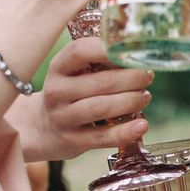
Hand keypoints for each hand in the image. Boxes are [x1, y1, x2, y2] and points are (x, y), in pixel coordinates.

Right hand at [20, 35, 152, 161]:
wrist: (42, 128)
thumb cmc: (68, 93)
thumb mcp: (71, 72)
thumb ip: (97, 62)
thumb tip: (136, 52)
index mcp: (58, 67)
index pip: (79, 51)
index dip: (108, 49)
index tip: (132, 51)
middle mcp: (57, 91)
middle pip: (100, 82)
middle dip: (131, 78)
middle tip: (147, 76)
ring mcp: (63, 118)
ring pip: (102, 107)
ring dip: (131, 101)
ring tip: (145, 97)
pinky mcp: (73, 140)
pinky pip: (103, 137)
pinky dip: (125, 131)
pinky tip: (141, 125)